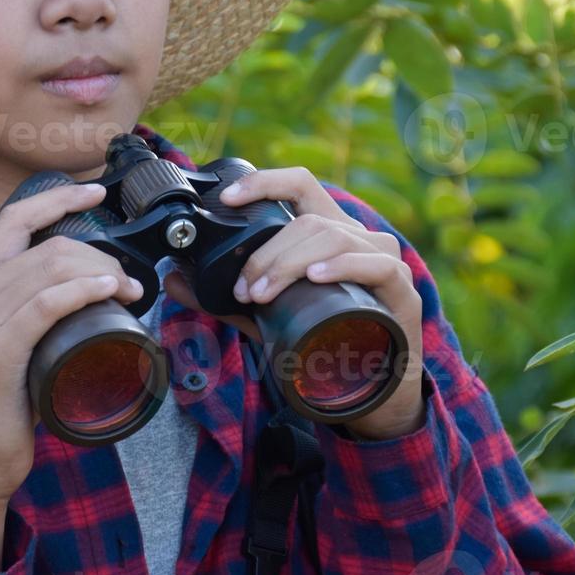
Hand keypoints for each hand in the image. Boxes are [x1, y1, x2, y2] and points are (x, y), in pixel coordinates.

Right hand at [0, 182, 143, 518]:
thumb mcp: (3, 339)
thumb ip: (25, 308)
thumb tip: (82, 286)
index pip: (13, 218)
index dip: (57, 199)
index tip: (96, 194)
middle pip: (46, 246)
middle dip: (99, 254)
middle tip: (130, 280)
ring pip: (51, 269)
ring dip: (103, 273)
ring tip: (130, 291)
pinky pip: (47, 304)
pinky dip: (84, 290)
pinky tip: (110, 291)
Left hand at [164, 167, 426, 439]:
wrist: (373, 392)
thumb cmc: (325, 342)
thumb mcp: (268, 318)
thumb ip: (226, 299)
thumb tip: (172, 279)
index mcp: (327, 232)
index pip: (300, 185)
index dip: (265, 182)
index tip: (229, 199)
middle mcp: (357, 238)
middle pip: (309, 220)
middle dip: (268, 253)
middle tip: (244, 290)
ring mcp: (382, 260)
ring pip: (335, 237)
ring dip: (291, 264)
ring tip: (264, 295)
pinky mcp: (402, 291)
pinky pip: (375, 264)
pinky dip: (342, 267)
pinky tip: (316, 277)